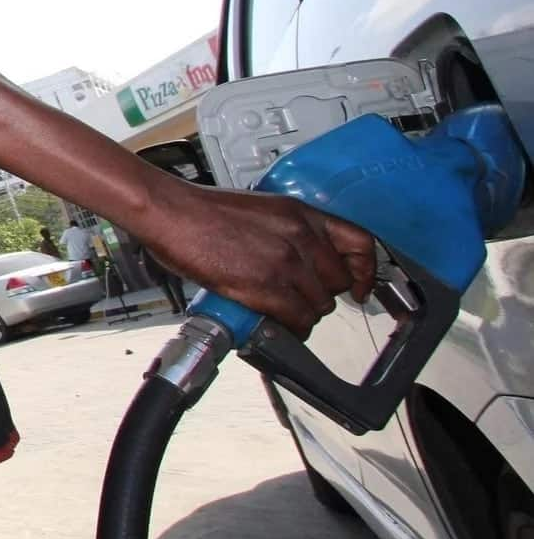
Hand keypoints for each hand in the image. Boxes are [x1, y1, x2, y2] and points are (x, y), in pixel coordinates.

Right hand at [144, 182, 375, 339]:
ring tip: (285, 315)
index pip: (359, 243)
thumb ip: (286, 230)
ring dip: (305, 315)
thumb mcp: (262, 209)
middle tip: (303, 301)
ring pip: (319, 305)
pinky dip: (292, 329)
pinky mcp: (265, 286)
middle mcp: (301, 236)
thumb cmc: (204, 211)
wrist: (174, 214)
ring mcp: (285, 263)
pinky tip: (279, 326)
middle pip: (338, 282)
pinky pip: (297, 319)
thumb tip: (298, 258)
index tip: (360, 287)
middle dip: (323, 296)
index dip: (365, 271)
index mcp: (301, 214)